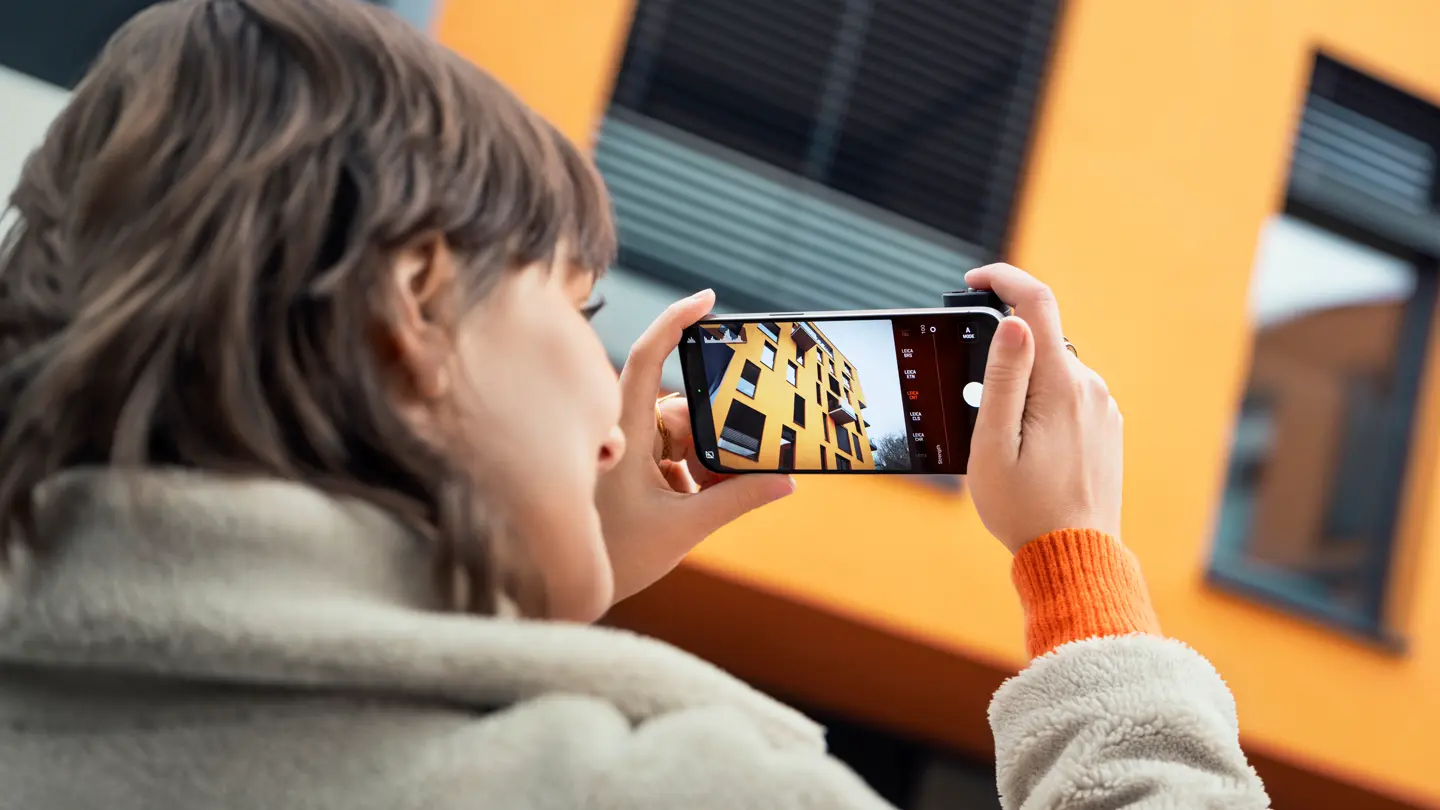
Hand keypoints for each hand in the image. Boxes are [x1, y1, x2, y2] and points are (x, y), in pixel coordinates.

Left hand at [597, 290, 795, 605]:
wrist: (564, 589)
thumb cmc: (614, 557)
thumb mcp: (684, 529)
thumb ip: (737, 500)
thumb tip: (786, 481)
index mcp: (622, 432)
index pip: (645, 358)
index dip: (674, 321)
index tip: (707, 299)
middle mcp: (619, 430)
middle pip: (678, 407)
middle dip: (706, 438)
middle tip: (711, 480)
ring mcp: (622, 447)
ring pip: (677, 433)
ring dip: (698, 462)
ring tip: (697, 499)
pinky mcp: (627, 464)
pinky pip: (669, 453)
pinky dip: (687, 473)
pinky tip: (687, 502)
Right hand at [964, 264, 1122, 553]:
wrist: (1075, 556)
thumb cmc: (1025, 509)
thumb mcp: (994, 445)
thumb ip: (1003, 380)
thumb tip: (1015, 323)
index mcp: (1061, 385)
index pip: (1037, 303)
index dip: (1003, 278)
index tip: (973, 279)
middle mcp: (1090, 387)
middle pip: (1039, 342)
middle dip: (1002, 359)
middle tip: (975, 411)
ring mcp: (1102, 408)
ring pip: (1051, 373)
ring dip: (1022, 390)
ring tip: (1005, 446)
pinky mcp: (1105, 428)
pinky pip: (1066, 398)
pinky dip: (1040, 408)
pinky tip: (1029, 452)